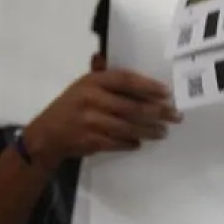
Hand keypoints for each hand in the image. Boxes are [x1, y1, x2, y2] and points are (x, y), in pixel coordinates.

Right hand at [22, 69, 178, 167]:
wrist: (47, 134)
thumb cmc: (72, 106)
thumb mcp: (85, 86)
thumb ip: (110, 81)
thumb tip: (145, 82)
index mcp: (92, 81)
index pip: (126, 80)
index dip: (149, 86)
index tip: (167, 93)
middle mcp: (92, 99)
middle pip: (133, 106)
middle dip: (158, 112)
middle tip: (175, 116)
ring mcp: (91, 121)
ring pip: (129, 127)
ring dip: (150, 130)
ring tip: (163, 131)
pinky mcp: (92, 140)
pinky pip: (119, 142)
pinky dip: (132, 143)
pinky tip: (141, 142)